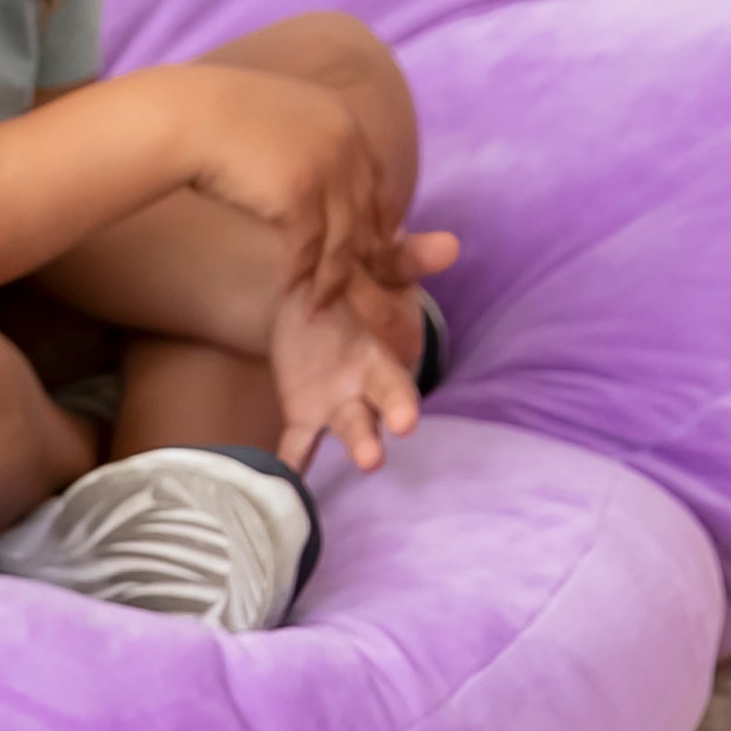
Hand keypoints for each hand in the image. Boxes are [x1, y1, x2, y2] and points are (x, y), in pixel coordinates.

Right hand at [166, 64, 403, 305]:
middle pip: (368, 213)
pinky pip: (308, 248)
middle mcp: (345, 143)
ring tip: (319, 307)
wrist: (190, 117)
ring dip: (331, 280)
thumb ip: (300, 140)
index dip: (379, 217)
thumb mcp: (277, 117)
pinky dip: (300, 275)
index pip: (376, 178)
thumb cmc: (214, 116)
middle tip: (360, 293)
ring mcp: (326, 168)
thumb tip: (297, 166)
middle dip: (364, 257)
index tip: (375, 247)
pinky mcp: (299, 194)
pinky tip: (289, 292)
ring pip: (343, 239)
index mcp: (344, 119)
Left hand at [264, 227, 459, 475]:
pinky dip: (292, 465)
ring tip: (369, 465)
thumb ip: (407, 258)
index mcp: (392, 350)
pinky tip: (283, 486)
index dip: (401, 398)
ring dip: (358, 445)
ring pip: (351, 427)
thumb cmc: (360, 282)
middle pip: (386, 403)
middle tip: (389, 444)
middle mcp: (372, 383)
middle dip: (390, 419)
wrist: (313, 295)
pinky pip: (299, 444)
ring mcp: (339, 403)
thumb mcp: (381, 266)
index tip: (404, 420)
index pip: (401, 372)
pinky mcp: (305, 413)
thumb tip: (448, 244)